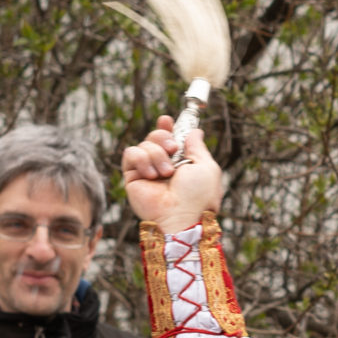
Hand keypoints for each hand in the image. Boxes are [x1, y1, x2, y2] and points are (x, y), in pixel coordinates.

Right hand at [121, 116, 225, 234]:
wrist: (181, 216)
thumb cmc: (198, 196)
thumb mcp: (206, 167)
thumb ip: (198, 147)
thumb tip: (196, 131)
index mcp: (182, 163)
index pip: (170, 139)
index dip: (167, 128)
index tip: (167, 120)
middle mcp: (164, 166)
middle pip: (155, 137)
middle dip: (163, 137)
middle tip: (172, 149)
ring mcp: (148, 172)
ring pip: (144, 144)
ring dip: (157, 154)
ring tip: (166, 173)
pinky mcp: (133, 177)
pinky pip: (130, 154)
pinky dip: (142, 160)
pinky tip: (152, 175)